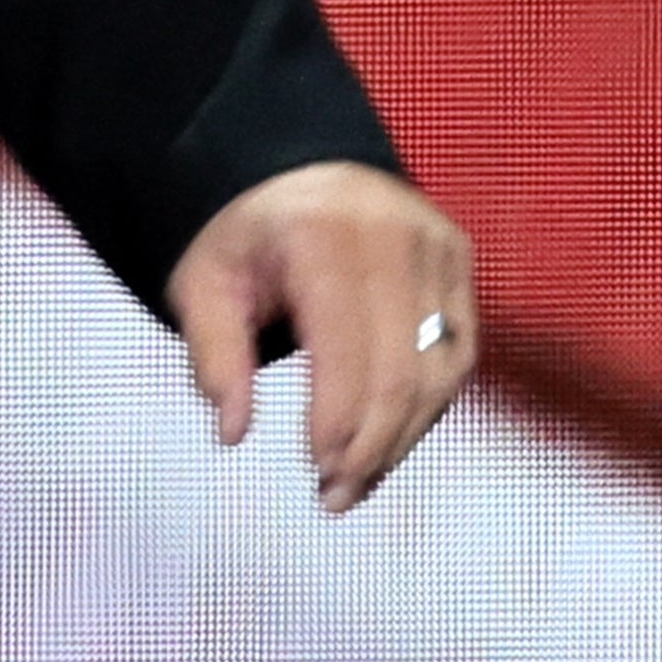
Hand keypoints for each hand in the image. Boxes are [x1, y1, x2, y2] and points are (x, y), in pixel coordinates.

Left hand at [168, 159, 475, 513]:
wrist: (298, 165)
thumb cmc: (246, 236)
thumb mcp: (203, 285)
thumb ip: (213, 357)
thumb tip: (233, 432)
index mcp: (325, 238)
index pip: (350, 354)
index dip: (340, 426)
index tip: (316, 474)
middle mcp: (394, 235)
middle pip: (404, 371)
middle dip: (373, 447)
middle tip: (337, 496)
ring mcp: (436, 244)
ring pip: (441, 369)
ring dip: (404, 437)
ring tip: (361, 480)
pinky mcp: (458, 257)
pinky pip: (458, 351)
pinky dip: (429, 405)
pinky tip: (392, 439)